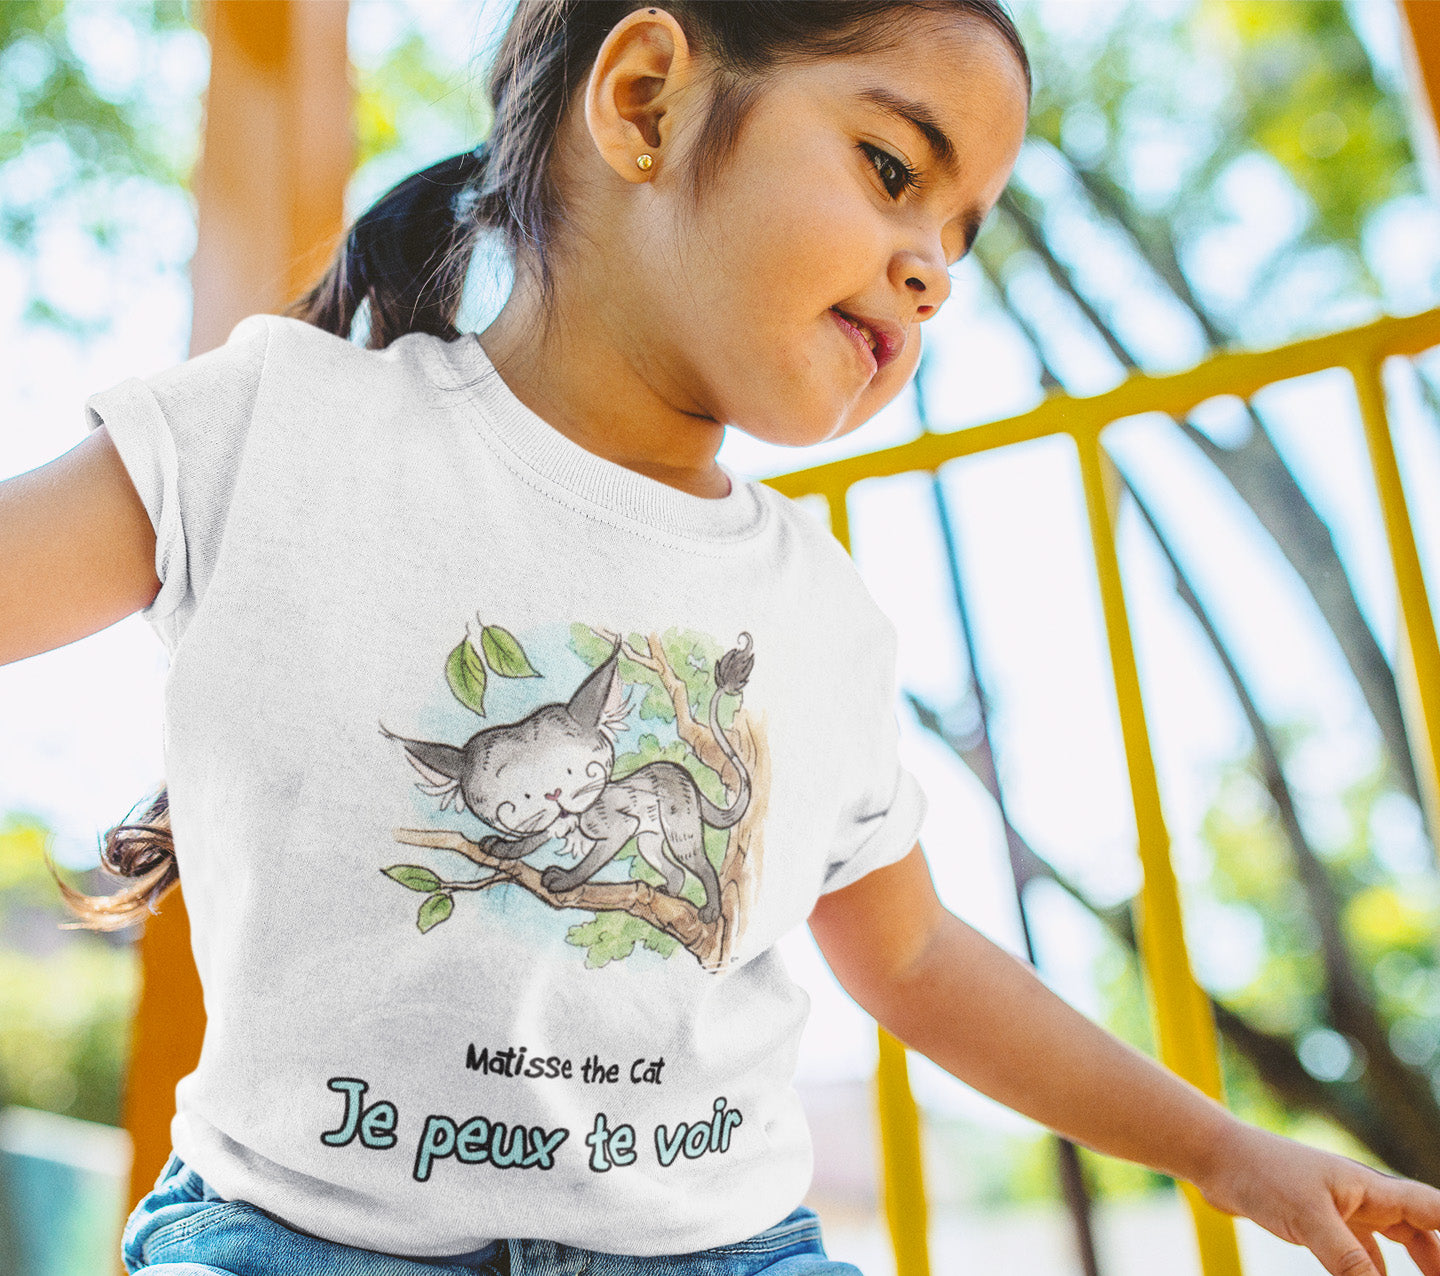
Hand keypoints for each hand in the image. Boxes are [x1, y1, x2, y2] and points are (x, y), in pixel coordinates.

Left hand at [1196, 1121, 1439, 1274]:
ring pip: (1390, 1239)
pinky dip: (1370, 1270)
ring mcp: (1338, 1206)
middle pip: (1418, 1229)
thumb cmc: (1262, 1174)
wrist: (1215, 1158)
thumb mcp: (1310, 1220)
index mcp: (1371, 1188)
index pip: (1433, 1209)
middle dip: (1436, 1257)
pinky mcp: (1315, 1218)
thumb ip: (1349, 1262)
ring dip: (1410, 1263)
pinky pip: (1357, 1248)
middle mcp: (1361, 1195)